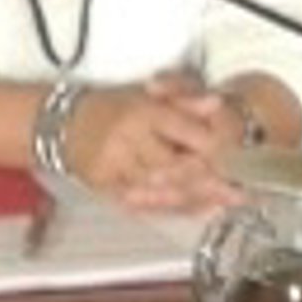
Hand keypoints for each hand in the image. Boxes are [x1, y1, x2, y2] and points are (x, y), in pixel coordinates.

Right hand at [64, 81, 233, 213]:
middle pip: (182, 169)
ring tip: (224, 201)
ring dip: (197, 197)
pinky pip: (146, 203)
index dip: (220, 152)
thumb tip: (216, 104)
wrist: (62, 121)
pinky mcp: (106, 185)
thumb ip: (185, 97)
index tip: (240, 160)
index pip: (193, 136)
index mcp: (143, 111)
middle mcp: (129, 138)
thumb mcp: (148, 93)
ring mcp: (116, 165)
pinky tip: (196, 208)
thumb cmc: (109, 107)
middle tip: (240, 189)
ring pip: (166, 190)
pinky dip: (174, 208)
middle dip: (212, 181)